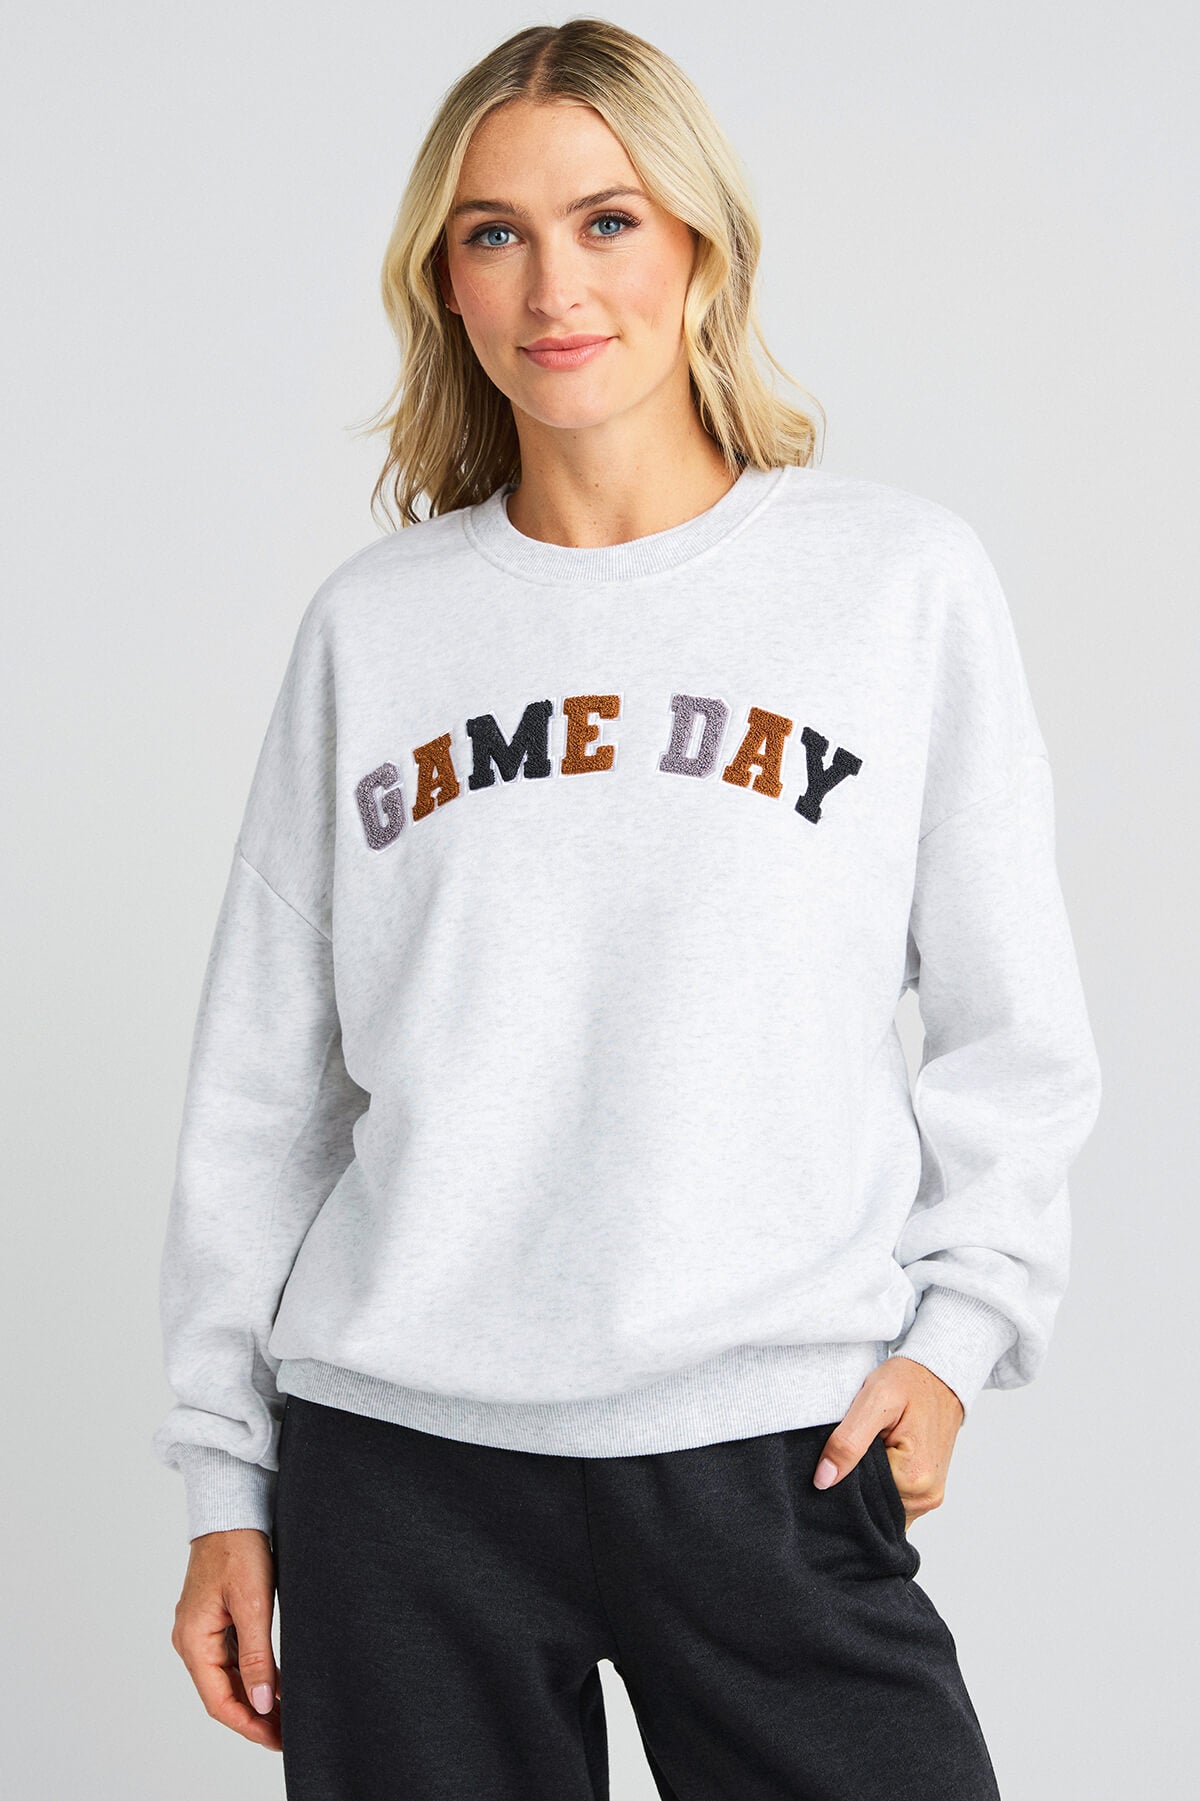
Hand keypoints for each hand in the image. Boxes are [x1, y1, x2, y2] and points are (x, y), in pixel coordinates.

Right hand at [170, 1527, 281, 1751]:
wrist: (233, 1508)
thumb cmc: (238, 1549)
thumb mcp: (252, 1604)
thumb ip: (257, 1657)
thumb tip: (262, 1704)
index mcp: (193, 1640)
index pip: (218, 1701)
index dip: (248, 1725)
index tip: (276, 1740)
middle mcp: (192, 1640)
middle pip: (222, 1693)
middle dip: (255, 1716)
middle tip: (288, 1733)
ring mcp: (203, 1630)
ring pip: (228, 1677)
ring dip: (255, 1697)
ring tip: (286, 1716)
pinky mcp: (216, 1619)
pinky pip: (232, 1657)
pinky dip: (253, 1674)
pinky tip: (276, 1684)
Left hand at [812, 1357, 965, 1530]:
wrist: (941, 1374)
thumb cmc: (911, 1381)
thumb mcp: (875, 1399)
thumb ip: (848, 1441)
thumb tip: (824, 1480)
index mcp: (914, 1480)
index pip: (860, 1498)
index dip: (843, 1475)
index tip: (843, 1448)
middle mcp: (926, 1497)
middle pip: (872, 1504)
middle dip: (856, 1480)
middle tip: (857, 1442)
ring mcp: (928, 1496)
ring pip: (881, 1502)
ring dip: (868, 1478)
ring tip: (870, 1444)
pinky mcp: (926, 1488)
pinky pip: (893, 1496)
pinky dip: (880, 1480)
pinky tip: (878, 1454)